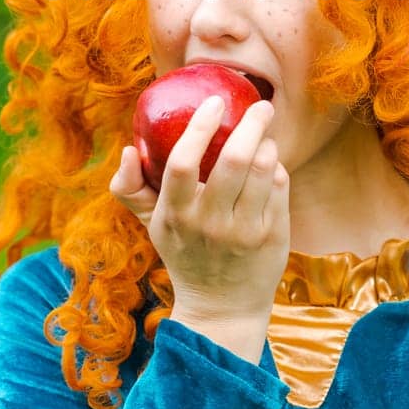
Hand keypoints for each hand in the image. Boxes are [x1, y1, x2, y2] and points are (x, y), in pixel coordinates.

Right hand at [109, 96, 289, 324]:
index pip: (182, 163)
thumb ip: (131, 188)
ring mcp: (243, 231)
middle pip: (233, 161)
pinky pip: (280, 188)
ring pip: (263, 171)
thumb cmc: (185, 253)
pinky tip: (271, 166)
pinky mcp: (272, 237)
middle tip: (261, 106)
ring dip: (267, 145)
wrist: (221, 306)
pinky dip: (277, 170)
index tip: (213, 102)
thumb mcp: (153, 225)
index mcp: (175, 215)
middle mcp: (209, 223)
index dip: (198, 128)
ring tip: (264, 137)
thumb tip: (128, 149)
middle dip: (251, 124)